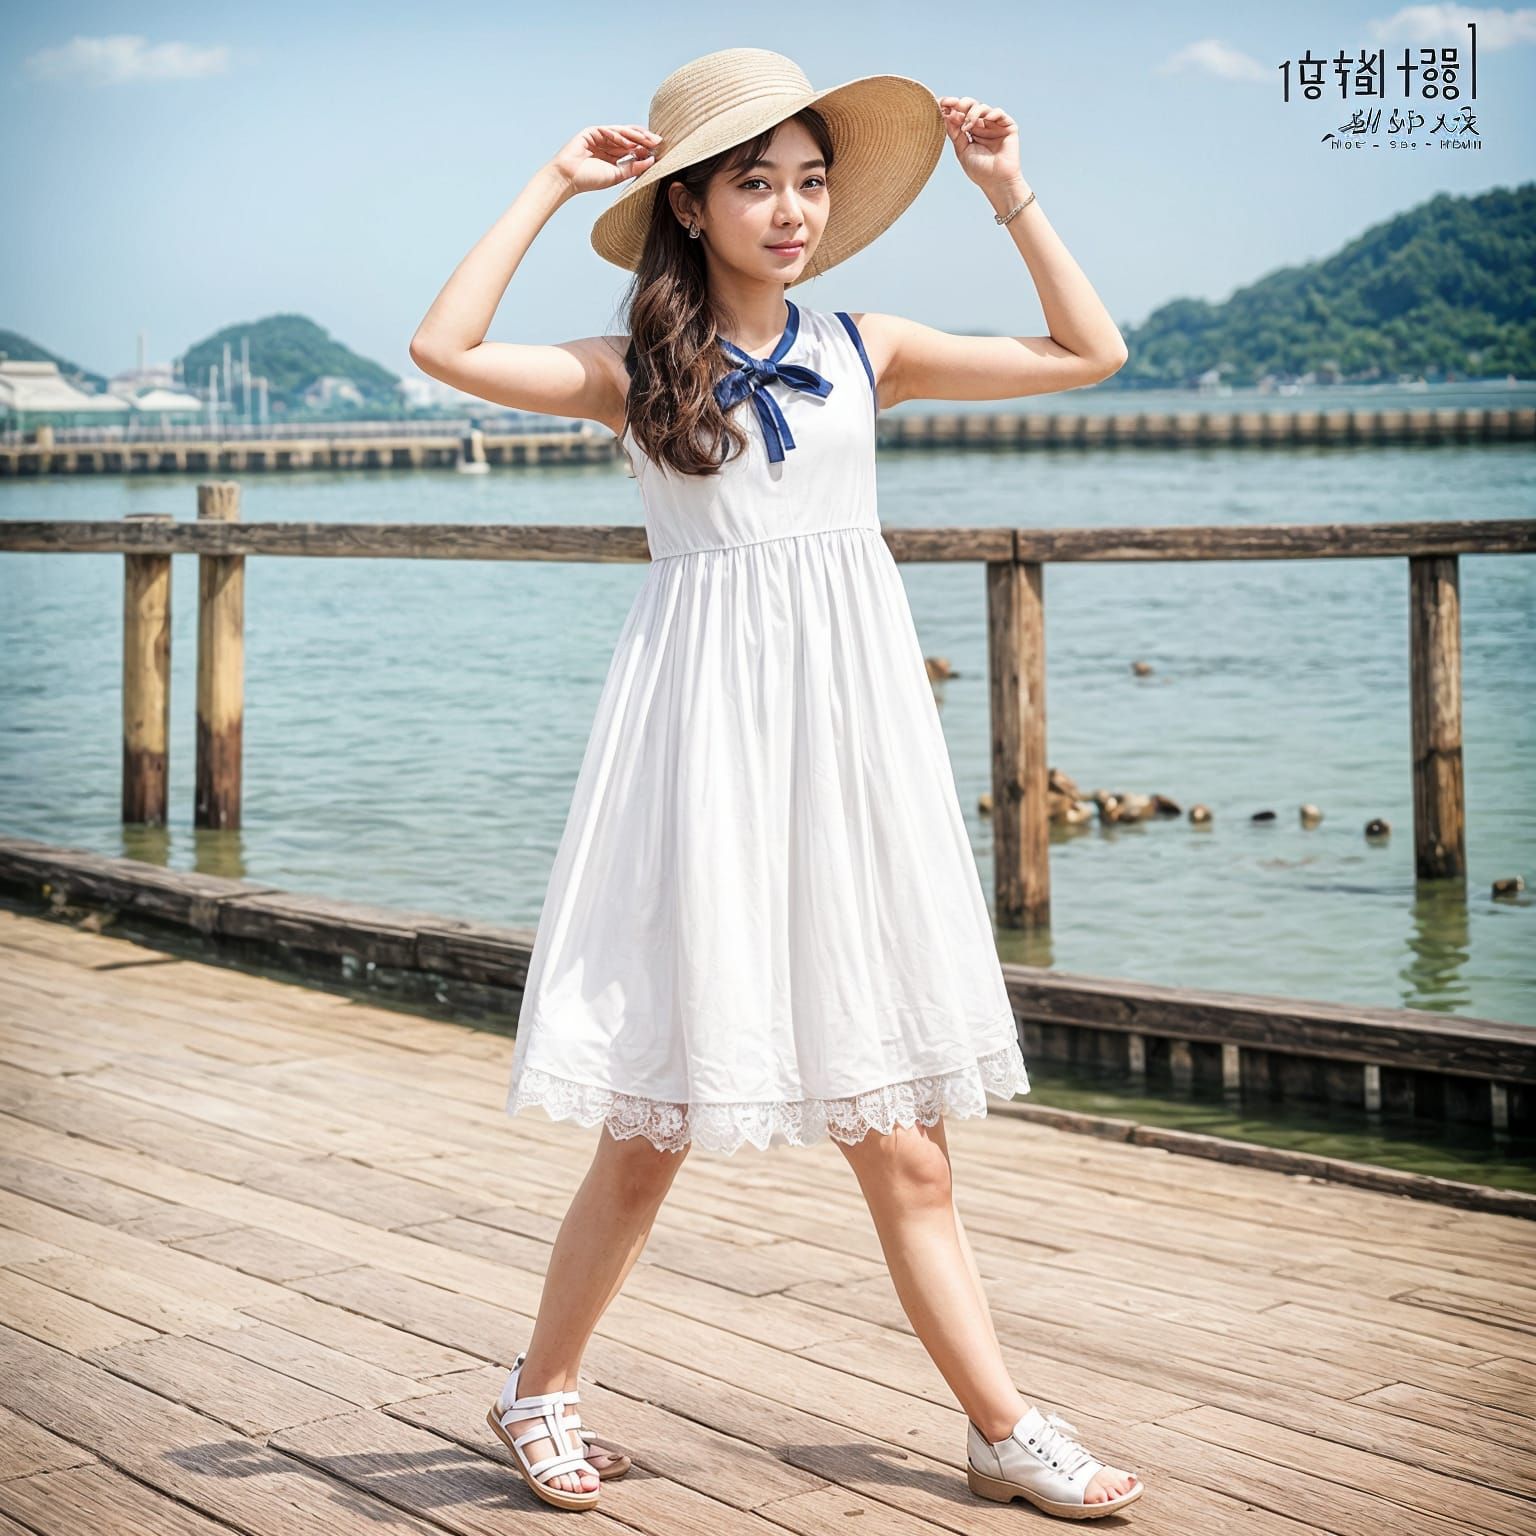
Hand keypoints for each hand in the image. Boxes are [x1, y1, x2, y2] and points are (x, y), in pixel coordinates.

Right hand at [547, 124, 663, 195]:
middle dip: (644, 139)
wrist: (568, 179)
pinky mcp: (592, 132)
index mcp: (613, 156)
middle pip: (630, 139)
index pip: (633, 149)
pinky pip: (609, 131)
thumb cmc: (590, 180)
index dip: (646, 149)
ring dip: (636, 136)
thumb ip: (634, 168)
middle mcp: (608, 145)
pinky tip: (630, 142)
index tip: (660, 151)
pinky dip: (620, 136)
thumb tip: (652, 161)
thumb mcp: (617, 175)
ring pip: (622, 133)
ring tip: (650, 139)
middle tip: (660, 141)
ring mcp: (600, 137)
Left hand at [938, 97, 1022, 192]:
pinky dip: (991, 114)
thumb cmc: (979, 170)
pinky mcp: (1007, 126)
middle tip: (953, 107)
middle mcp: (982, 125)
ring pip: (982, 107)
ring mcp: (994, 125)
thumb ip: (955, 133)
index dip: (951, 106)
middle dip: (961, 104)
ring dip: (972, 113)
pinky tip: (984, 121)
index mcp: (970, 131)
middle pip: (970, 106)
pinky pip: (998, 113)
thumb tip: (945, 114)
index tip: (940, 102)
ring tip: (967, 127)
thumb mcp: (962, 150)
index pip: (960, 113)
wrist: (997, 182)